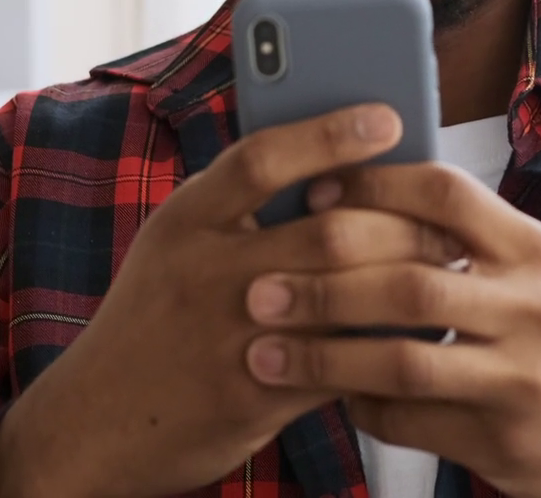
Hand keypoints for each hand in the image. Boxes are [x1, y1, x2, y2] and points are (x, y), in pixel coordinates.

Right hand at [0, 104, 464, 497]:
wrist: (93, 424)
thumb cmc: (153, 319)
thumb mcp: (176, 245)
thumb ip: (240, 208)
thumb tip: (339, 168)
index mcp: (186, 219)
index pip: (263, 159)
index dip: (330, 133)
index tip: (388, 117)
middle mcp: (205, 270)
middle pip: (327, 231)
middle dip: (400, 225)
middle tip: (445, 224)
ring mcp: (230, 335)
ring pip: (345, 297)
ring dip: (407, 283)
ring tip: (447, 271)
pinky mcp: (252, 394)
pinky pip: (342, 363)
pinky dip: (386, 346)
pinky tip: (417, 335)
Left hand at [240, 163, 540, 497]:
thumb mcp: (539, 279)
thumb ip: (471, 244)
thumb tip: (364, 203)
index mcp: (534, 250)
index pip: (443, 193)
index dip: (370, 186)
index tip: (308, 192)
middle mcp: (532, 306)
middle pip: (409, 279)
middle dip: (321, 283)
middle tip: (258, 287)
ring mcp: (519, 376)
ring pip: (400, 359)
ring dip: (321, 357)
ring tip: (263, 353)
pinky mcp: (501, 439)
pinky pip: (407, 422)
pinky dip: (358, 409)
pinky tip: (327, 398)